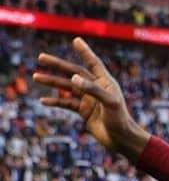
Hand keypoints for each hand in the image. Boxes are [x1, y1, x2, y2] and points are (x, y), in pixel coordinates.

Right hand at [32, 37, 150, 161]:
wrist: (121, 139)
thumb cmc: (120, 119)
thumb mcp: (109, 102)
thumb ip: (92, 89)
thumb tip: (73, 78)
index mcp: (105, 82)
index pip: (93, 63)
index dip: (84, 52)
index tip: (76, 40)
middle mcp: (96, 88)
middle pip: (74, 72)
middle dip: (57, 65)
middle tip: (40, 57)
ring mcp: (89, 100)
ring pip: (67, 87)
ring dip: (52, 82)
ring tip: (35, 77)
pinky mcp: (84, 111)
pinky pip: (67, 103)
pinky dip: (55, 101)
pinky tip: (43, 101)